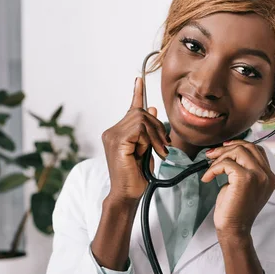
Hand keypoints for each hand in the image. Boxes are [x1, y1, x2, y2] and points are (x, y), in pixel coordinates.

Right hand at [101, 77, 170, 203]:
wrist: (128, 193)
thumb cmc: (137, 175)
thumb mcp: (146, 149)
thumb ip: (147, 131)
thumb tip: (152, 109)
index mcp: (117, 132)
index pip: (130, 109)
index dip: (137, 93)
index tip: (139, 80)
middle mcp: (111, 131)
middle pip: (141, 113)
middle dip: (157, 129)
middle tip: (163, 148)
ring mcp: (112, 135)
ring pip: (142, 120)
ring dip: (155, 136)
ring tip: (156, 153)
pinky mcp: (117, 141)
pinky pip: (140, 129)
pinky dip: (149, 140)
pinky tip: (147, 153)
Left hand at [201, 140, 274, 238]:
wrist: (233, 229)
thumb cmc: (235, 210)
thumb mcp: (243, 185)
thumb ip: (243, 169)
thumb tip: (228, 151)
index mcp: (269, 177)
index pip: (257, 150)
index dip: (239, 145)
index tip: (223, 148)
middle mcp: (267, 175)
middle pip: (248, 147)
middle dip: (227, 148)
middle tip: (211, 155)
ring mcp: (258, 176)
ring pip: (238, 151)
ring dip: (220, 157)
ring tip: (211, 168)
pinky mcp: (245, 179)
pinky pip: (226, 163)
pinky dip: (213, 168)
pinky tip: (207, 178)